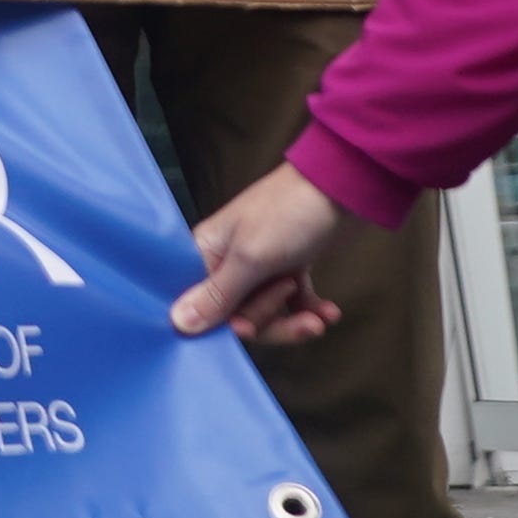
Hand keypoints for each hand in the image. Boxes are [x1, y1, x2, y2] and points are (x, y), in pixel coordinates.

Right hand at [173, 164, 355, 347]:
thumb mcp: (250, 258)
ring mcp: (260, 266)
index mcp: (207, 253)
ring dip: (293, 322)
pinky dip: (309, 310)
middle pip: (237, 313)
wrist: (341, 187)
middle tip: (289, 291)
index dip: (222, 323)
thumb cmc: (288, 214)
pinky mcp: (288, 267)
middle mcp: (229, 263)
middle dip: (269, 318)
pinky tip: (328, 313)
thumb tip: (176, 323)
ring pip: (267, 312)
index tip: (248, 330)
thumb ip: (217, 295)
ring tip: (318, 319)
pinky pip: (292, 303)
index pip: (200, 305)